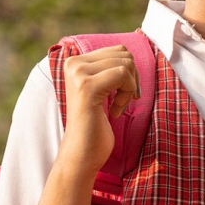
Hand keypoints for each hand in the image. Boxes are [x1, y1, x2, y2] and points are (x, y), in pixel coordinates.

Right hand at [58, 45, 139, 175]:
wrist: (81, 154)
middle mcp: (73, 63)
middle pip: (124, 54)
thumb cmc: (95, 125)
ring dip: (129, 87)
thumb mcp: (102, 88)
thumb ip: (108, 68)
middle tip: (122, 101)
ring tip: (117, 106)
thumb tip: (129, 53)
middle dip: (131, 78)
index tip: (122, 94)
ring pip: (125, 63)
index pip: (118, 50)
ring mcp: (78, 73)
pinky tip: (115, 111)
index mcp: (74, 61)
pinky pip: (123, 74)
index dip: (129, 72)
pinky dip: (127, 94)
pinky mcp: (87, 86)